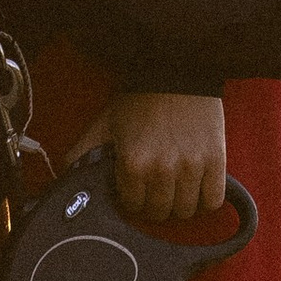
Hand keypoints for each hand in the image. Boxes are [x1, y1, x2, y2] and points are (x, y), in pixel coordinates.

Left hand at [70, 89, 230, 224]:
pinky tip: (198, 182)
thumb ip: (82, 154)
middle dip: (156, 202)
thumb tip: (65, 179)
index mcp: (132, 164)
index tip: (137, 185)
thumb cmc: (138, 99)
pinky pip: (212, 201)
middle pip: (161, 213)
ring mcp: (191, 166)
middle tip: (157, 184)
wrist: (175, 67)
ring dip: (181, 202)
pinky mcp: (215, 160)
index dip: (134, 197)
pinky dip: (206, 197)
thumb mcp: (104, 124)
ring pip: (186, 212)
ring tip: (177, 183)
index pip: (133, 208)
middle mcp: (162, 170)